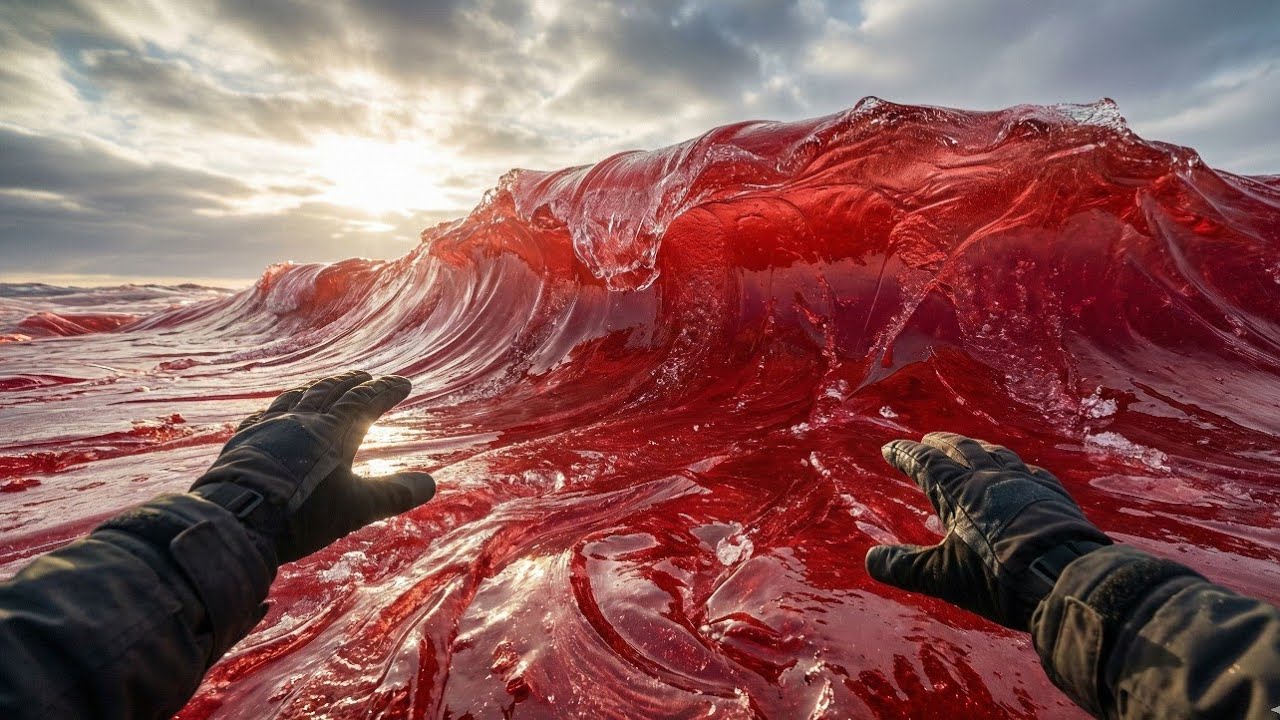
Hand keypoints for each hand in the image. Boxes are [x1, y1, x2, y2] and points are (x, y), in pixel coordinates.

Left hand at [191, 370, 435, 563]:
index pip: (366, 401)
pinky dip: (280, 408)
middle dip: (352, 382)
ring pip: (298, 397)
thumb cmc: (302, 513)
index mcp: (333, 430)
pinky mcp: (245, 441)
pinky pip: (266, 414)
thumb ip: (395, 494)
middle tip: (366, 376)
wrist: (237, 520)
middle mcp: (301, 420)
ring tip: (325, 385)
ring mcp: (269, 427)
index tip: (404, 383)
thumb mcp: (357, 507)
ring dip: (317, 388)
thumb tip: (432, 484)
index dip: (386, 390)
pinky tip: (276, 412)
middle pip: (331, 391)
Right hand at [865, 432, 1110, 630]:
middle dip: (941, 443)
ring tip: (970, 448)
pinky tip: (1019, 472)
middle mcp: (990, 477)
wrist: (1065, 576)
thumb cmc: (997, 575)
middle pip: (960, 449)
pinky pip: (1029, 471)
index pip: (924, 463)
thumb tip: (870, 560)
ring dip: (977, 449)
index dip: (905, 454)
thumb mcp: (944, 577)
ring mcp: (1024, 482)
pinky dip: (1014, 468)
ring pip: (996, 454)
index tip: (890, 449)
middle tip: (928, 440)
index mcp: (958, 491)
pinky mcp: (1052, 494)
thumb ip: (905, 568)